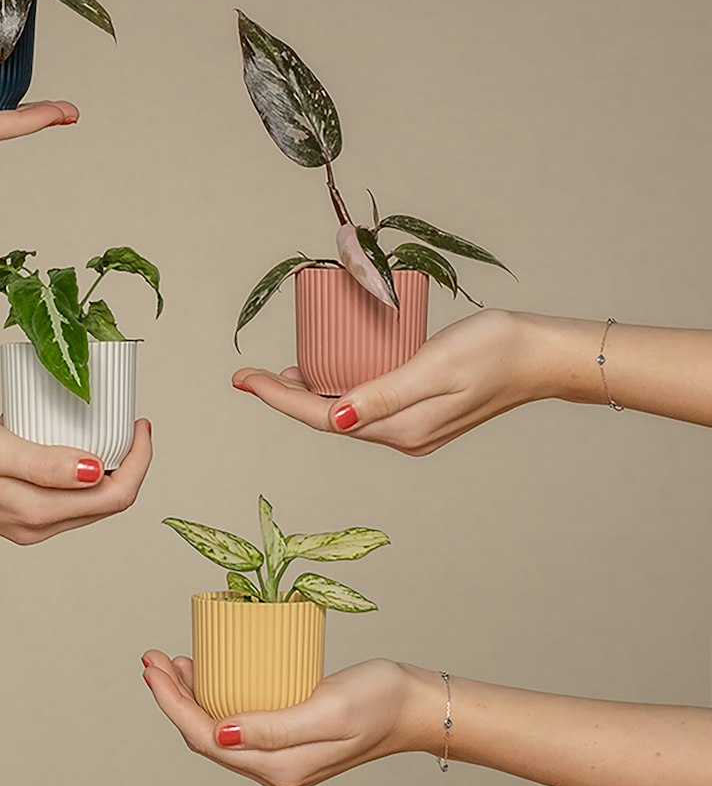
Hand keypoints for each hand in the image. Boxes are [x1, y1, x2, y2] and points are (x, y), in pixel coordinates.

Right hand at [0, 408, 152, 542]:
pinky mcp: (10, 510)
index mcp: (36, 512)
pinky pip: (60, 494)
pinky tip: (64, 435)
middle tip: (128, 420)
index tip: (140, 422)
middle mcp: (35, 525)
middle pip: (105, 502)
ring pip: (84, 500)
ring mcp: (22, 521)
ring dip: (104, 466)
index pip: (114, 496)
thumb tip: (95, 469)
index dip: (139, 460)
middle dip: (128, 462)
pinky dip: (74, 467)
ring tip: (105, 424)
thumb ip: (44, 462)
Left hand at [141, 653, 427, 785]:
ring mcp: (281, 756)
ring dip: (191, 697)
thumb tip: (219, 732)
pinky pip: (239, 722)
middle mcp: (274, 768)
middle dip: (173, 697)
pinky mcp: (288, 738)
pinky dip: (217, 697)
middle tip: (152, 657)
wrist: (414, 708)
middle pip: (205, 735)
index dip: (172, 704)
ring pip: (218, 729)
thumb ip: (273, 727)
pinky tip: (213, 673)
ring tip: (174, 662)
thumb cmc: (378, 701)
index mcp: (277, 767)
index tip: (153, 667)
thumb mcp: (327, 709)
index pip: (205, 737)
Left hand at [233, 309, 552, 455]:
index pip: (323, 418)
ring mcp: (415, 427)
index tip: (244, 380)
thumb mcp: (433, 366)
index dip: (278, 399)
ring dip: (312, 395)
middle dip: (286, 398)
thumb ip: (385, 393)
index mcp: (401, 428)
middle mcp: (403, 435)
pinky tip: (333, 370)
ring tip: (282, 372)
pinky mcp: (424, 412)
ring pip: (348, 413)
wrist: (541, 355)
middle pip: (329, 419)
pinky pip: (368, 405)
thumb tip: (335, 418)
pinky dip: (342, 388)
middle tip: (251, 374)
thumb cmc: (493, 350)